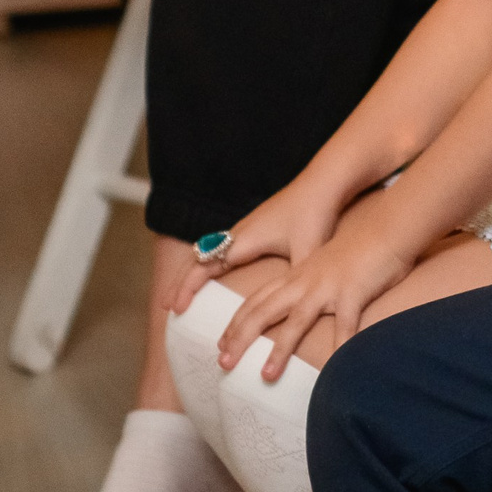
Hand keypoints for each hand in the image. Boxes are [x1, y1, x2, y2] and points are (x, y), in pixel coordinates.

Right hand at [173, 176, 350, 312]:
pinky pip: (224, 245)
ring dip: (195, 271)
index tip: (174, 309)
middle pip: (199, 260)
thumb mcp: (307, 252)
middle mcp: (238, 232)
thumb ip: (297, 280)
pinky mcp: (258, 224)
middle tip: (167, 306)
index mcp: (243, 240)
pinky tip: (218, 270)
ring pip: (210, 251)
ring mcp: (247, 227)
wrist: (324, 182)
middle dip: (182, 284)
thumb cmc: (315, 214)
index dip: (186, 289)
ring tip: (186, 292)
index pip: (203, 268)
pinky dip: (212, 260)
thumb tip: (295, 308)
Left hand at [213, 199, 418, 378]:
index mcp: (296, 276)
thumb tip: (306, 304)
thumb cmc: (362, 245)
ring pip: (295, 322)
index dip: (236, 323)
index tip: (221, 345)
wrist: (388, 227)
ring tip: (266, 376)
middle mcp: (305, 283)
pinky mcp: (353, 293)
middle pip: (263, 312)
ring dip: (279, 351)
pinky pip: (344, 325)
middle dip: (240, 339)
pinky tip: (335, 367)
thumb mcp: (326, 264)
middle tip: (223, 364)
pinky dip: (339, 346)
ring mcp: (327, 288)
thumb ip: (313, 283)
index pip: (256, 301)